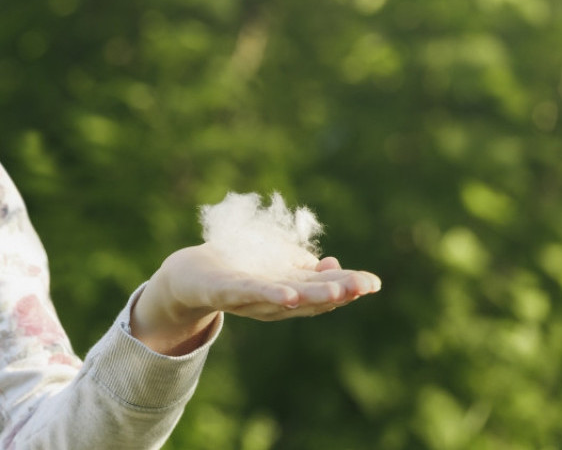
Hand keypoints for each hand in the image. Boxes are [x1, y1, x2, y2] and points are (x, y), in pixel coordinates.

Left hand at [130, 243, 380, 354]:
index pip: (323, 288)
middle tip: (365, 287)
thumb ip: (302, 265)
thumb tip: (332, 264)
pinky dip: (269, 294)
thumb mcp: (274, 261)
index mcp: (287, 288)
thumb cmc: (234, 265)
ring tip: (338, 291)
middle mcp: (272, 300)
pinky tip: (288, 294)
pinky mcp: (224, 290)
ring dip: (312, 296)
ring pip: (285, 299)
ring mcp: (249, 298)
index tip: (374, 282)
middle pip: (310, 297)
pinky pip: (248, 293)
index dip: (348, 286)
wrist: (186, 275)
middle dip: (339, 292)